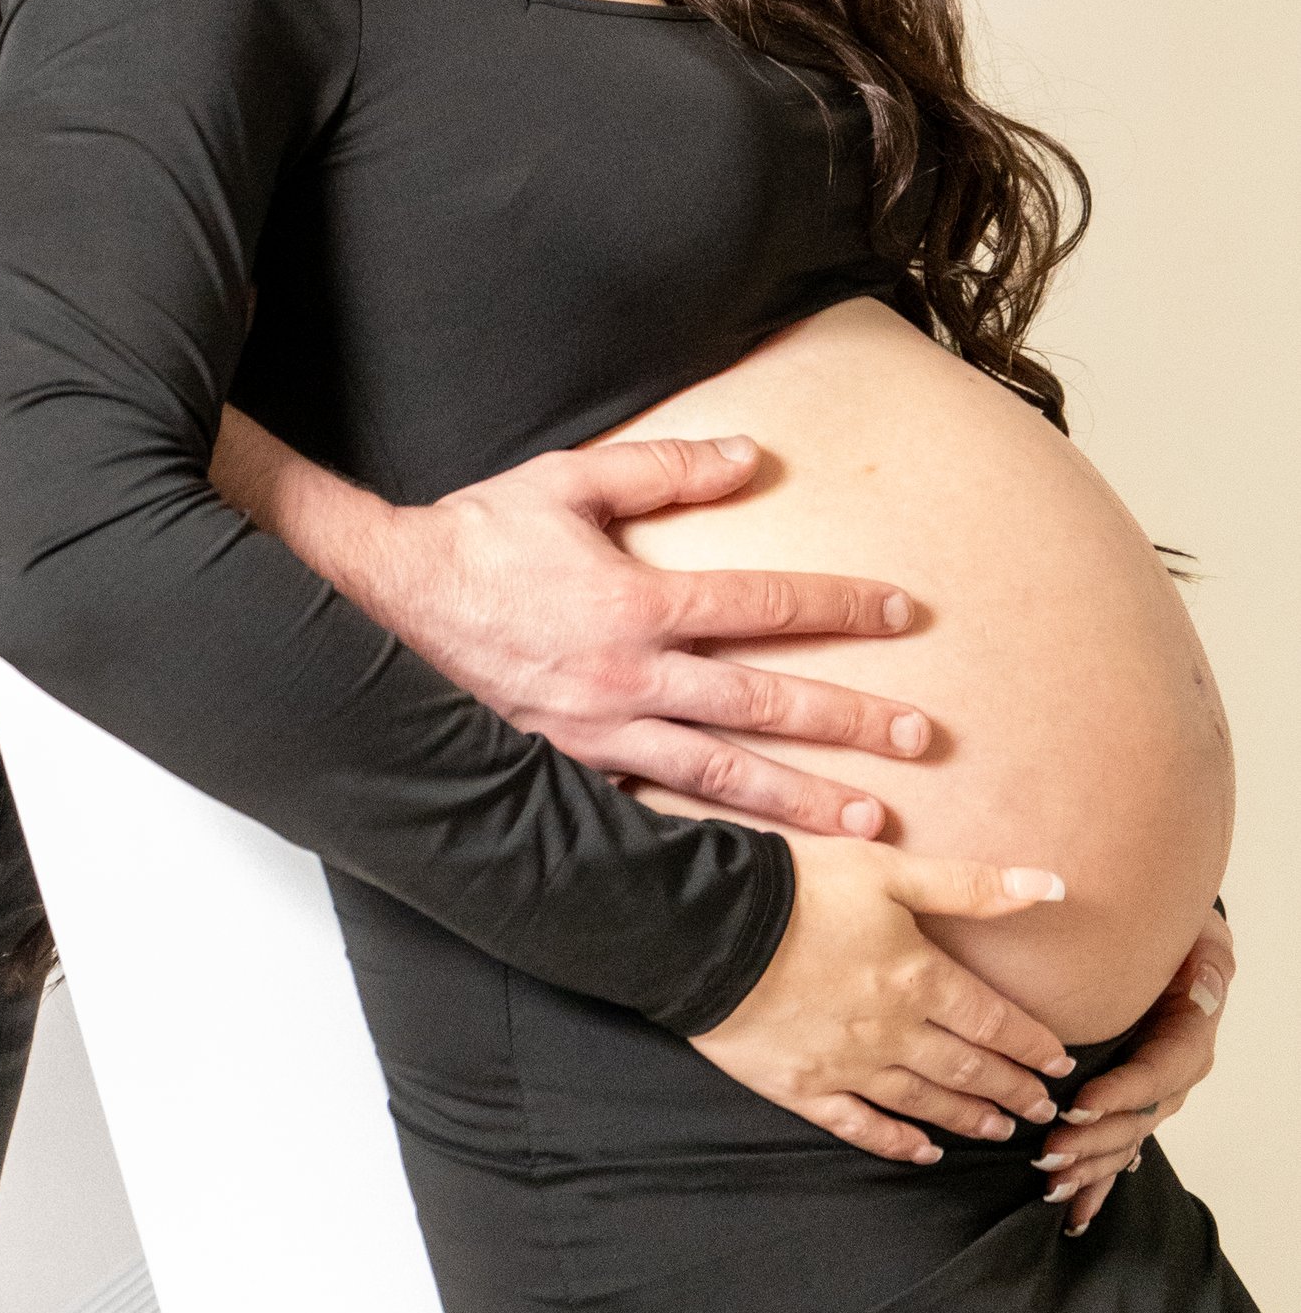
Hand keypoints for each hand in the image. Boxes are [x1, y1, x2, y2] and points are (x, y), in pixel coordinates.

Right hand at [387, 436, 932, 837]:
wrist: (389, 602)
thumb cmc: (480, 537)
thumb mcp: (568, 480)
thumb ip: (665, 468)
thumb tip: (752, 455)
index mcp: (636, 603)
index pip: (763, 603)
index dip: (839, 604)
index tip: (903, 612)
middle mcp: (630, 678)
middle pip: (763, 703)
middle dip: (849, 720)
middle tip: (922, 737)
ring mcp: (603, 734)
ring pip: (724, 776)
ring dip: (805, 800)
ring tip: (875, 824)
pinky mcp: (576, 768)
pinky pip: (660, 810)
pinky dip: (720, 836)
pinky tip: (765, 857)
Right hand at [692, 838, 1074, 1159]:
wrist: (707, 927)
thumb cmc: (798, 887)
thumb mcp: (888, 869)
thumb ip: (971, 885)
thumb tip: (1056, 886)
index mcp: (919, 978)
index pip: (994, 1021)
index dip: (1032, 1044)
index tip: (1060, 1063)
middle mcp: (894, 1032)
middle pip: (967, 1068)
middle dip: (1012, 1089)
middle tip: (1043, 1109)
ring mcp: (849, 1066)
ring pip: (924, 1103)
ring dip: (968, 1118)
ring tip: (999, 1130)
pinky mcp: (804, 1087)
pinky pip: (861, 1126)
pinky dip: (897, 1143)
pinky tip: (922, 1152)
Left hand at [1033, 917, 1233, 1235]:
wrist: (1174, 954)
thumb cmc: (1182, 944)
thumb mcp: (1205, 945)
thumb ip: (1208, 969)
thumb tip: (1203, 988)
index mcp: (1186, 1046)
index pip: (1153, 1078)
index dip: (1118, 1096)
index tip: (1077, 1106)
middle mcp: (1170, 1083)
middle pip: (1133, 1123)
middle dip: (1091, 1143)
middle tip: (1048, 1153)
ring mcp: (1149, 1102)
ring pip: (1121, 1145)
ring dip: (1087, 1168)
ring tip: (1051, 1185)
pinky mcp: (1128, 1111)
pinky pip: (1116, 1156)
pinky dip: (1096, 1187)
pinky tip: (1074, 1218)